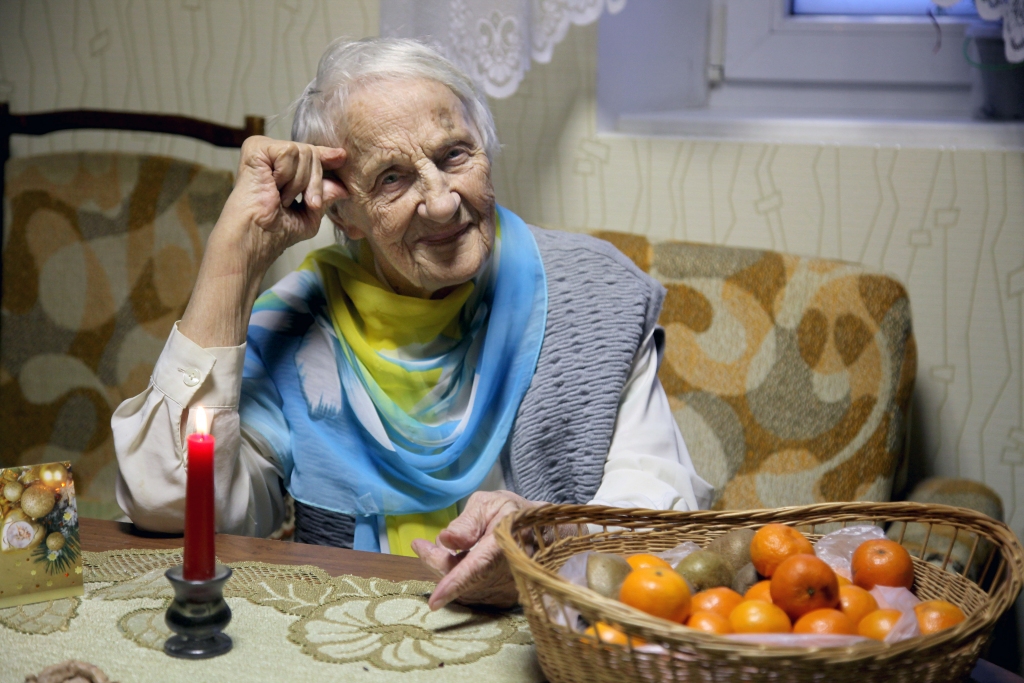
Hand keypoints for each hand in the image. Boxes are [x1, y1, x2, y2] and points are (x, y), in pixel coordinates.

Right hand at [222, 136, 348, 273]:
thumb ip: (324, 198)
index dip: (326, 156)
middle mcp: (272, 156)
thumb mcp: (309, 216)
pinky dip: (287, 175)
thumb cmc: (275, 232)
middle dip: (314, 183)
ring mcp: (264, 149)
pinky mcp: (256, 146)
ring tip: (281, 198)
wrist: (256, 235)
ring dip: (299, 184)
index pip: (310, 155)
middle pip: (313, 153)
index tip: (341, 157)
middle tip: (303, 204)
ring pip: (304, 152)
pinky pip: (289, 152)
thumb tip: (343, 189)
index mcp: (282, 170)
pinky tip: (272, 187)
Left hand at [412, 491, 539, 610]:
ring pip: (464, 587)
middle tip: (421, 545)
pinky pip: (472, 591)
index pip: (478, 569)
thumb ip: (467, 522)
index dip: (456, 585)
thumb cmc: (510, 513)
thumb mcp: (489, 504)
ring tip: (440, 546)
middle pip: (462, 578)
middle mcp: (508, 573)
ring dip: (446, 568)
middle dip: (438, 562)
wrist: (538, 528)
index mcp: (505, 545)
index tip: (434, 601)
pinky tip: (456, 558)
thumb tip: (446, 540)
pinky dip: (458, 576)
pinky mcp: (502, 598)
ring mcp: (507, 589)